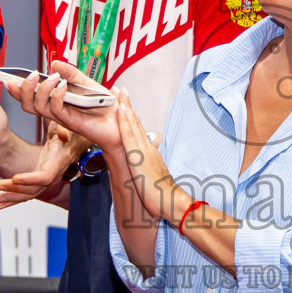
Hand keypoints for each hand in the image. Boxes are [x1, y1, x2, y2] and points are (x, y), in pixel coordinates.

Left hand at [0, 126, 83, 207]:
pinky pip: (28, 193)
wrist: (75, 140)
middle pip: (34, 189)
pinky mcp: (40, 180)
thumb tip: (63, 135)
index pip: (45, 176)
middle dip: (14, 190)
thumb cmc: (70, 132)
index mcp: (58, 161)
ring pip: (29, 193)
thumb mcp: (66, 127)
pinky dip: (14, 198)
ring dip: (12, 197)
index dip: (30, 179)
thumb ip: (65, 130)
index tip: (15, 178)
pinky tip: (2, 203)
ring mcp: (47, 179)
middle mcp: (53, 174)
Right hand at [13, 61, 122, 150]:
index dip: (16, 89)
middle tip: (32, 75)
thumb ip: (71, 73)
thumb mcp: (86, 83)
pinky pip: (56, 110)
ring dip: (42, 90)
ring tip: (52, 78)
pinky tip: (64, 86)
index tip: (6, 77)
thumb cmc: (103, 104)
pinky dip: (57, 96)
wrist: (119, 119)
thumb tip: (54, 62)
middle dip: (23, 89)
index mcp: (55, 101)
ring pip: (39, 108)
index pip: (30, 97)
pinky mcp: (71, 122)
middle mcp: (55, 110)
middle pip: (28, 104)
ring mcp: (61, 117)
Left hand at [115, 89, 174, 219]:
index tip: (125, 104)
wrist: (173, 203)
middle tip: (119, 89)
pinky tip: (119, 110)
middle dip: (127, 105)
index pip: (139, 132)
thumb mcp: (156, 180)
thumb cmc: (165, 197)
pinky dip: (124, 120)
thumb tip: (149, 169)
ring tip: (118, 92)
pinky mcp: (138, 156)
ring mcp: (143, 151)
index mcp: (150, 154)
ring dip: (124, 107)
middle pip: (135, 123)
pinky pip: (128, 134)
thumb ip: (152, 171)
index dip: (131, 117)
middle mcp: (147, 149)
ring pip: (132, 124)